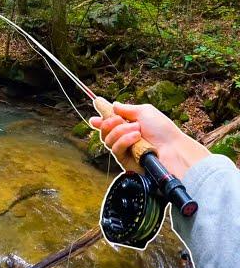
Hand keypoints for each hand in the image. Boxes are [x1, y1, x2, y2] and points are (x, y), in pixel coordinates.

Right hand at [89, 102, 209, 178]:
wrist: (173, 149)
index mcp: (128, 126)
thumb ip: (127, 109)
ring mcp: (124, 150)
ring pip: (107, 140)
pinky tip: (136, 138)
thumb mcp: (145, 112)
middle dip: (108, 123)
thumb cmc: (163, 131)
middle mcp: (124, 138)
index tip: (94, 117)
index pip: (109, 124)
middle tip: (119, 119)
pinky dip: (124, 141)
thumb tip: (113, 105)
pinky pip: (115, 150)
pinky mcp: (124, 161)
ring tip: (137, 130)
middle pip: (104, 132)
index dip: (99, 121)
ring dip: (120, 132)